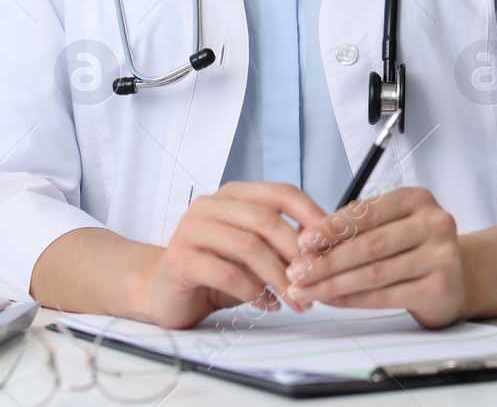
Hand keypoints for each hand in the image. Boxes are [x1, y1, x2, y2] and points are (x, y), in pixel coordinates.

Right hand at [134, 181, 325, 328]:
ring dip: (278, 277)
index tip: (332, 243)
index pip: (282, 192)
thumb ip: (284, 241)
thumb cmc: (216, 269)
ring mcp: (192, 229)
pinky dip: (253, 292)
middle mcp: (211, 204)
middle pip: (266, 220)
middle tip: (314, 281)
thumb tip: (331, 242)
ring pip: (248, 247)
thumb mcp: (255, 250)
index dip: (311, 215)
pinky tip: (266, 305)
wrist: (164, 290)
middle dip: (297, 254)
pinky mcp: (180, 259)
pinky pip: (226, 274)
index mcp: (235, 194)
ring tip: (294, 299)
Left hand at [285, 187, 470, 327]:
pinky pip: (386, 296)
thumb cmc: (414, 247)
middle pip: (370, 244)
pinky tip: (332, 300)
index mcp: (417, 199)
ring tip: (306, 289)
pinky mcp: (439, 287)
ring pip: (375, 273)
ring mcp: (440, 256)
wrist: (460, 277)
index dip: (331, 227)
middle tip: (297, 271)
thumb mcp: (392, 225)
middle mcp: (434, 223)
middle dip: (327, 260)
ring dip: (334, 284)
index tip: (302, 241)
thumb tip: (308, 241)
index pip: (367, 212)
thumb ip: (358, 228)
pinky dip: (354, 299)